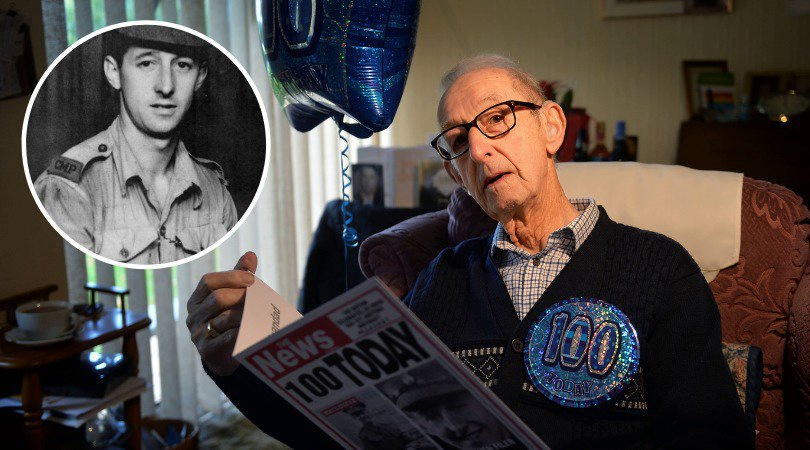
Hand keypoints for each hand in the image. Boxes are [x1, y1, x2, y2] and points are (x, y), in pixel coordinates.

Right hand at [187, 252, 256, 375]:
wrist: (225, 355)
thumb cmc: (229, 320)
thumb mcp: (232, 297)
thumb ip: (240, 276)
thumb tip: (251, 255)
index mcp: (197, 299)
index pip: (208, 281)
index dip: (231, 277)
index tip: (252, 279)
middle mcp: (193, 316)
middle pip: (217, 298)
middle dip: (241, 295)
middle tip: (259, 297)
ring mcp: (198, 334)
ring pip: (223, 319)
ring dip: (245, 314)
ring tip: (261, 312)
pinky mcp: (207, 351)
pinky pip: (227, 338)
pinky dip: (243, 332)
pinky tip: (255, 328)